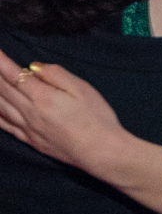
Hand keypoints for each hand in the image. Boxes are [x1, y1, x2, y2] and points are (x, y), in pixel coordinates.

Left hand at [0, 50, 131, 176]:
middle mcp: (29, 112)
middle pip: (3, 90)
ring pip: (0, 107)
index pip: (14, 75)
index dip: (0, 62)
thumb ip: (57, 74)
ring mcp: (27, 128)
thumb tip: (34, 67)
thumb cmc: (96, 117)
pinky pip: (5, 126)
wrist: (100, 151)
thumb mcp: (82, 89)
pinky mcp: (30, 140)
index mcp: (42, 97)